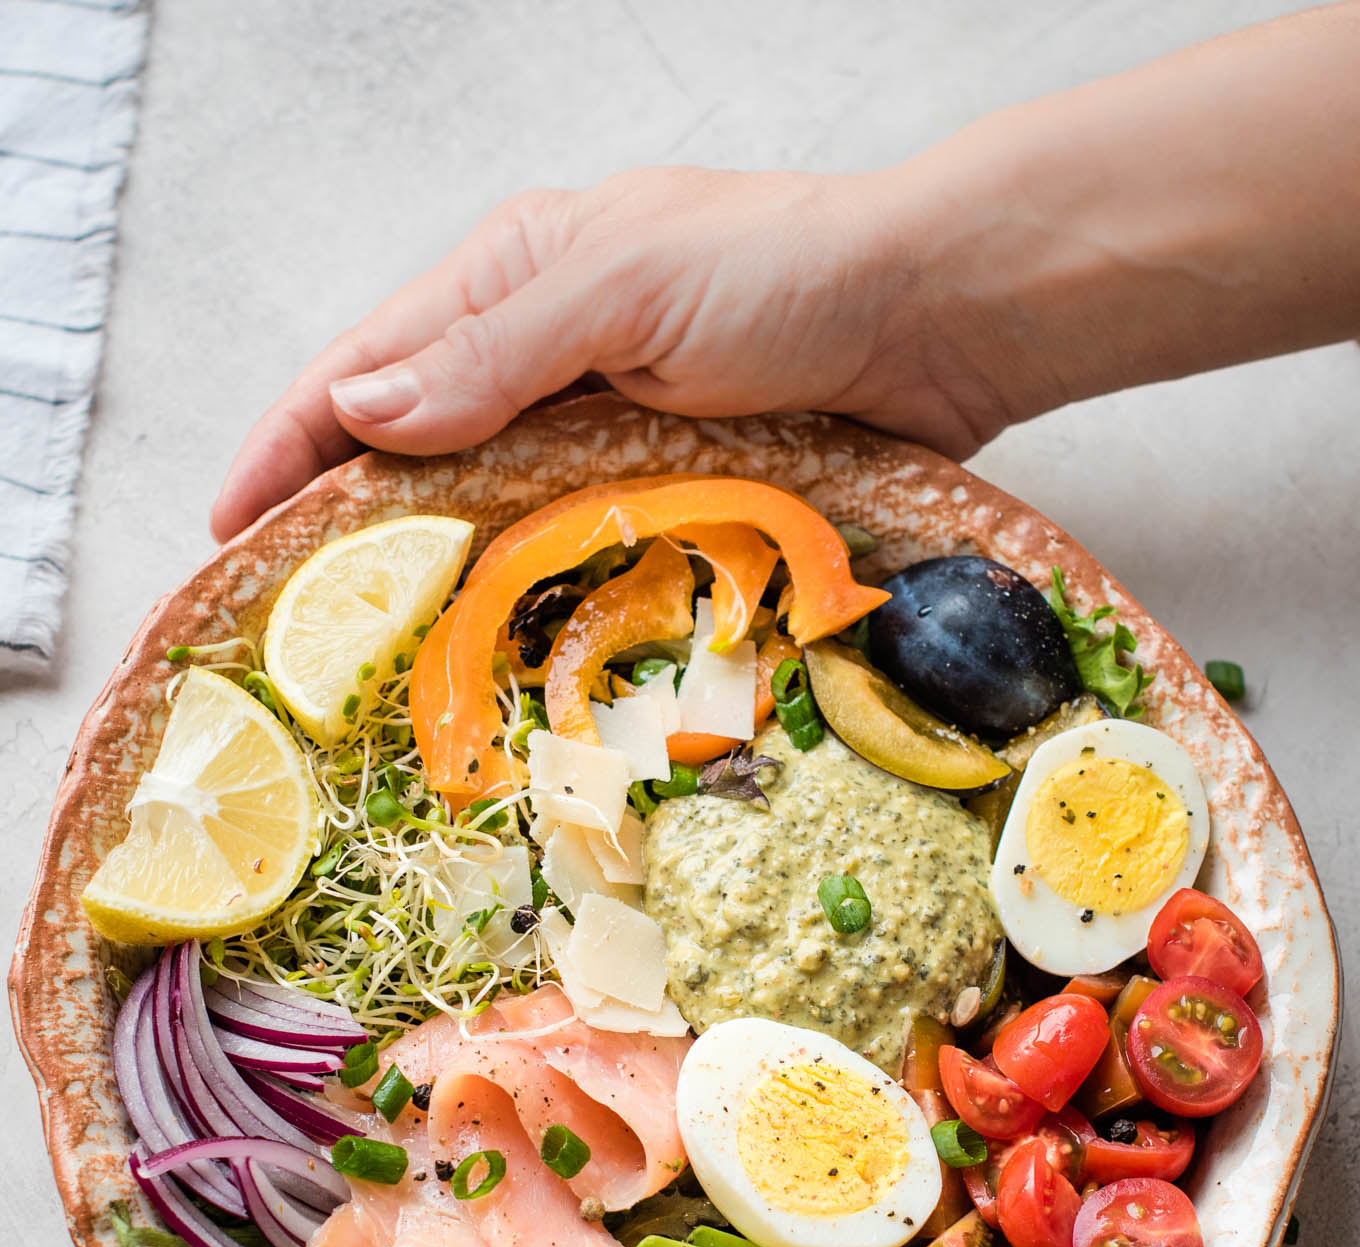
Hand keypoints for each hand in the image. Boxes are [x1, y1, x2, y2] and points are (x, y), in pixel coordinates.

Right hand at [214, 9, 1359, 545]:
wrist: (938, 317)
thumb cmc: (787, 273)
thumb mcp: (620, 286)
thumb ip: (493, 353)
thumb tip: (364, 414)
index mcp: (512, 276)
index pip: (365, 366)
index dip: (289, 445)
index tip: (230, 530)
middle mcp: (545, 351)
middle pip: (412, 447)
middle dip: (346, 524)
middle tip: (290, 622)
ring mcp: (605, 425)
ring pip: (485, 508)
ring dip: (432, 574)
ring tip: (374, 656)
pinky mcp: (665, 483)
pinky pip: (569, 546)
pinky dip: (525, 592)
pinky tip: (498, 645)